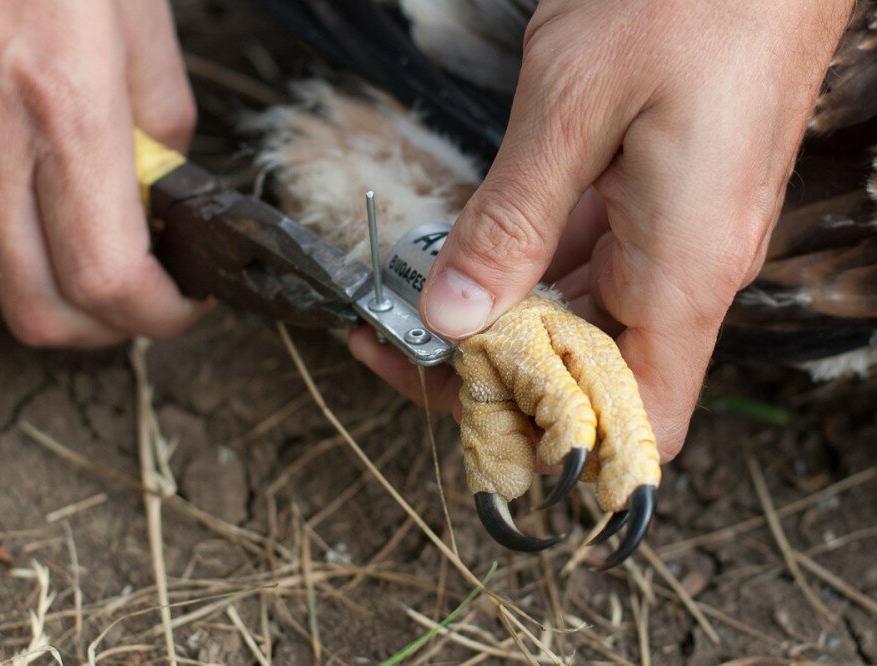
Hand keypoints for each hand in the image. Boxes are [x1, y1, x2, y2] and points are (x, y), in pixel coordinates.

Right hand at [0, 0, 208, 346]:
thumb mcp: (133, 5)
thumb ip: (160, 107)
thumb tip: (165, 173)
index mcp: (66, 107)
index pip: (111, 280)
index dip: (157, 316)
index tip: (182, 302)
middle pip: (43, 313)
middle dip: (105, 327)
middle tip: (140, 294)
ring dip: (47, 261)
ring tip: (74, 200)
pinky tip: (13, 159)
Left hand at [351, 0, 852, 459]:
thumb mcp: (571, 109)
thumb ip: (508, 222)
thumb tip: (451, 314)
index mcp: (682, 271)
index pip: (637, 422)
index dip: (558, 445)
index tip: (465, 418)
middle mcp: (687, 271)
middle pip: (589, 375)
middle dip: (492, 374)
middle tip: (397, 344)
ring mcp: (676, 237)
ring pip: (580, 319)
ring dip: (499, 319)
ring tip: (409, 303)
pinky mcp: (661, 201)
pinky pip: (587, 261)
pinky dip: (525, 266)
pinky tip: (469, 251)